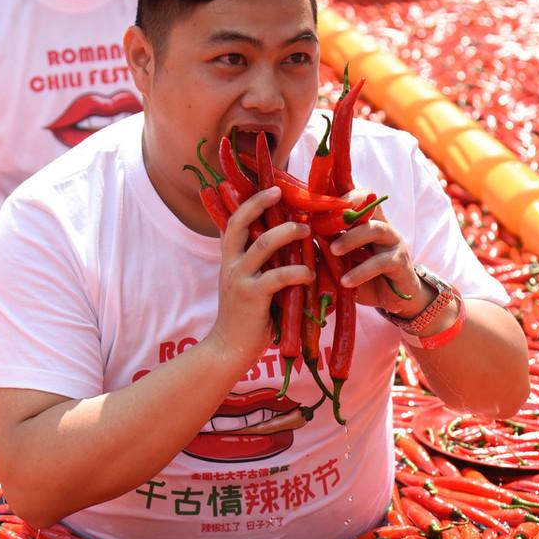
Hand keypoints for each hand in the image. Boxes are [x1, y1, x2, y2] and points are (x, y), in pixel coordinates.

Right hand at [209, 187, 312, 366]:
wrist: (228, 349)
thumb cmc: (245, 316)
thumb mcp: (248, 283)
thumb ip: (261, 265)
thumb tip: (287, 245)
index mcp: (230, 259)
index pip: (234, 222)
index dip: (250, 203)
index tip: (271, 188)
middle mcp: (230, 264)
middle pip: (240, 223)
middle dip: (259, 204)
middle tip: (281, 193)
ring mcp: (239, 279)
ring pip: (262, 245)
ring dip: (287, 233)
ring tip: (306, 230)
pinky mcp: (252, 297)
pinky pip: (278, 277)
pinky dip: (298, 272)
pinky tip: (310, 273)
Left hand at [325, 191, 430, 317]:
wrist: (393, 299)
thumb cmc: (363, 276)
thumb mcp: (342, 261)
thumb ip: (326, 248)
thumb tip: (298, 241)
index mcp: (366, 220)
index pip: (355, 195)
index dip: (339, 192)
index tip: (317, 197)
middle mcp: (381, 224)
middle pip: (368, 202)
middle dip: (346, 205)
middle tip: (323, 219)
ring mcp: (393, 241)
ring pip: (374, 229)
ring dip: (351, 238)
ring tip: (333, 251)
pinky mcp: (399, 262)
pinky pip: (380, 262)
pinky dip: (361, 271)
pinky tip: (345, 281)